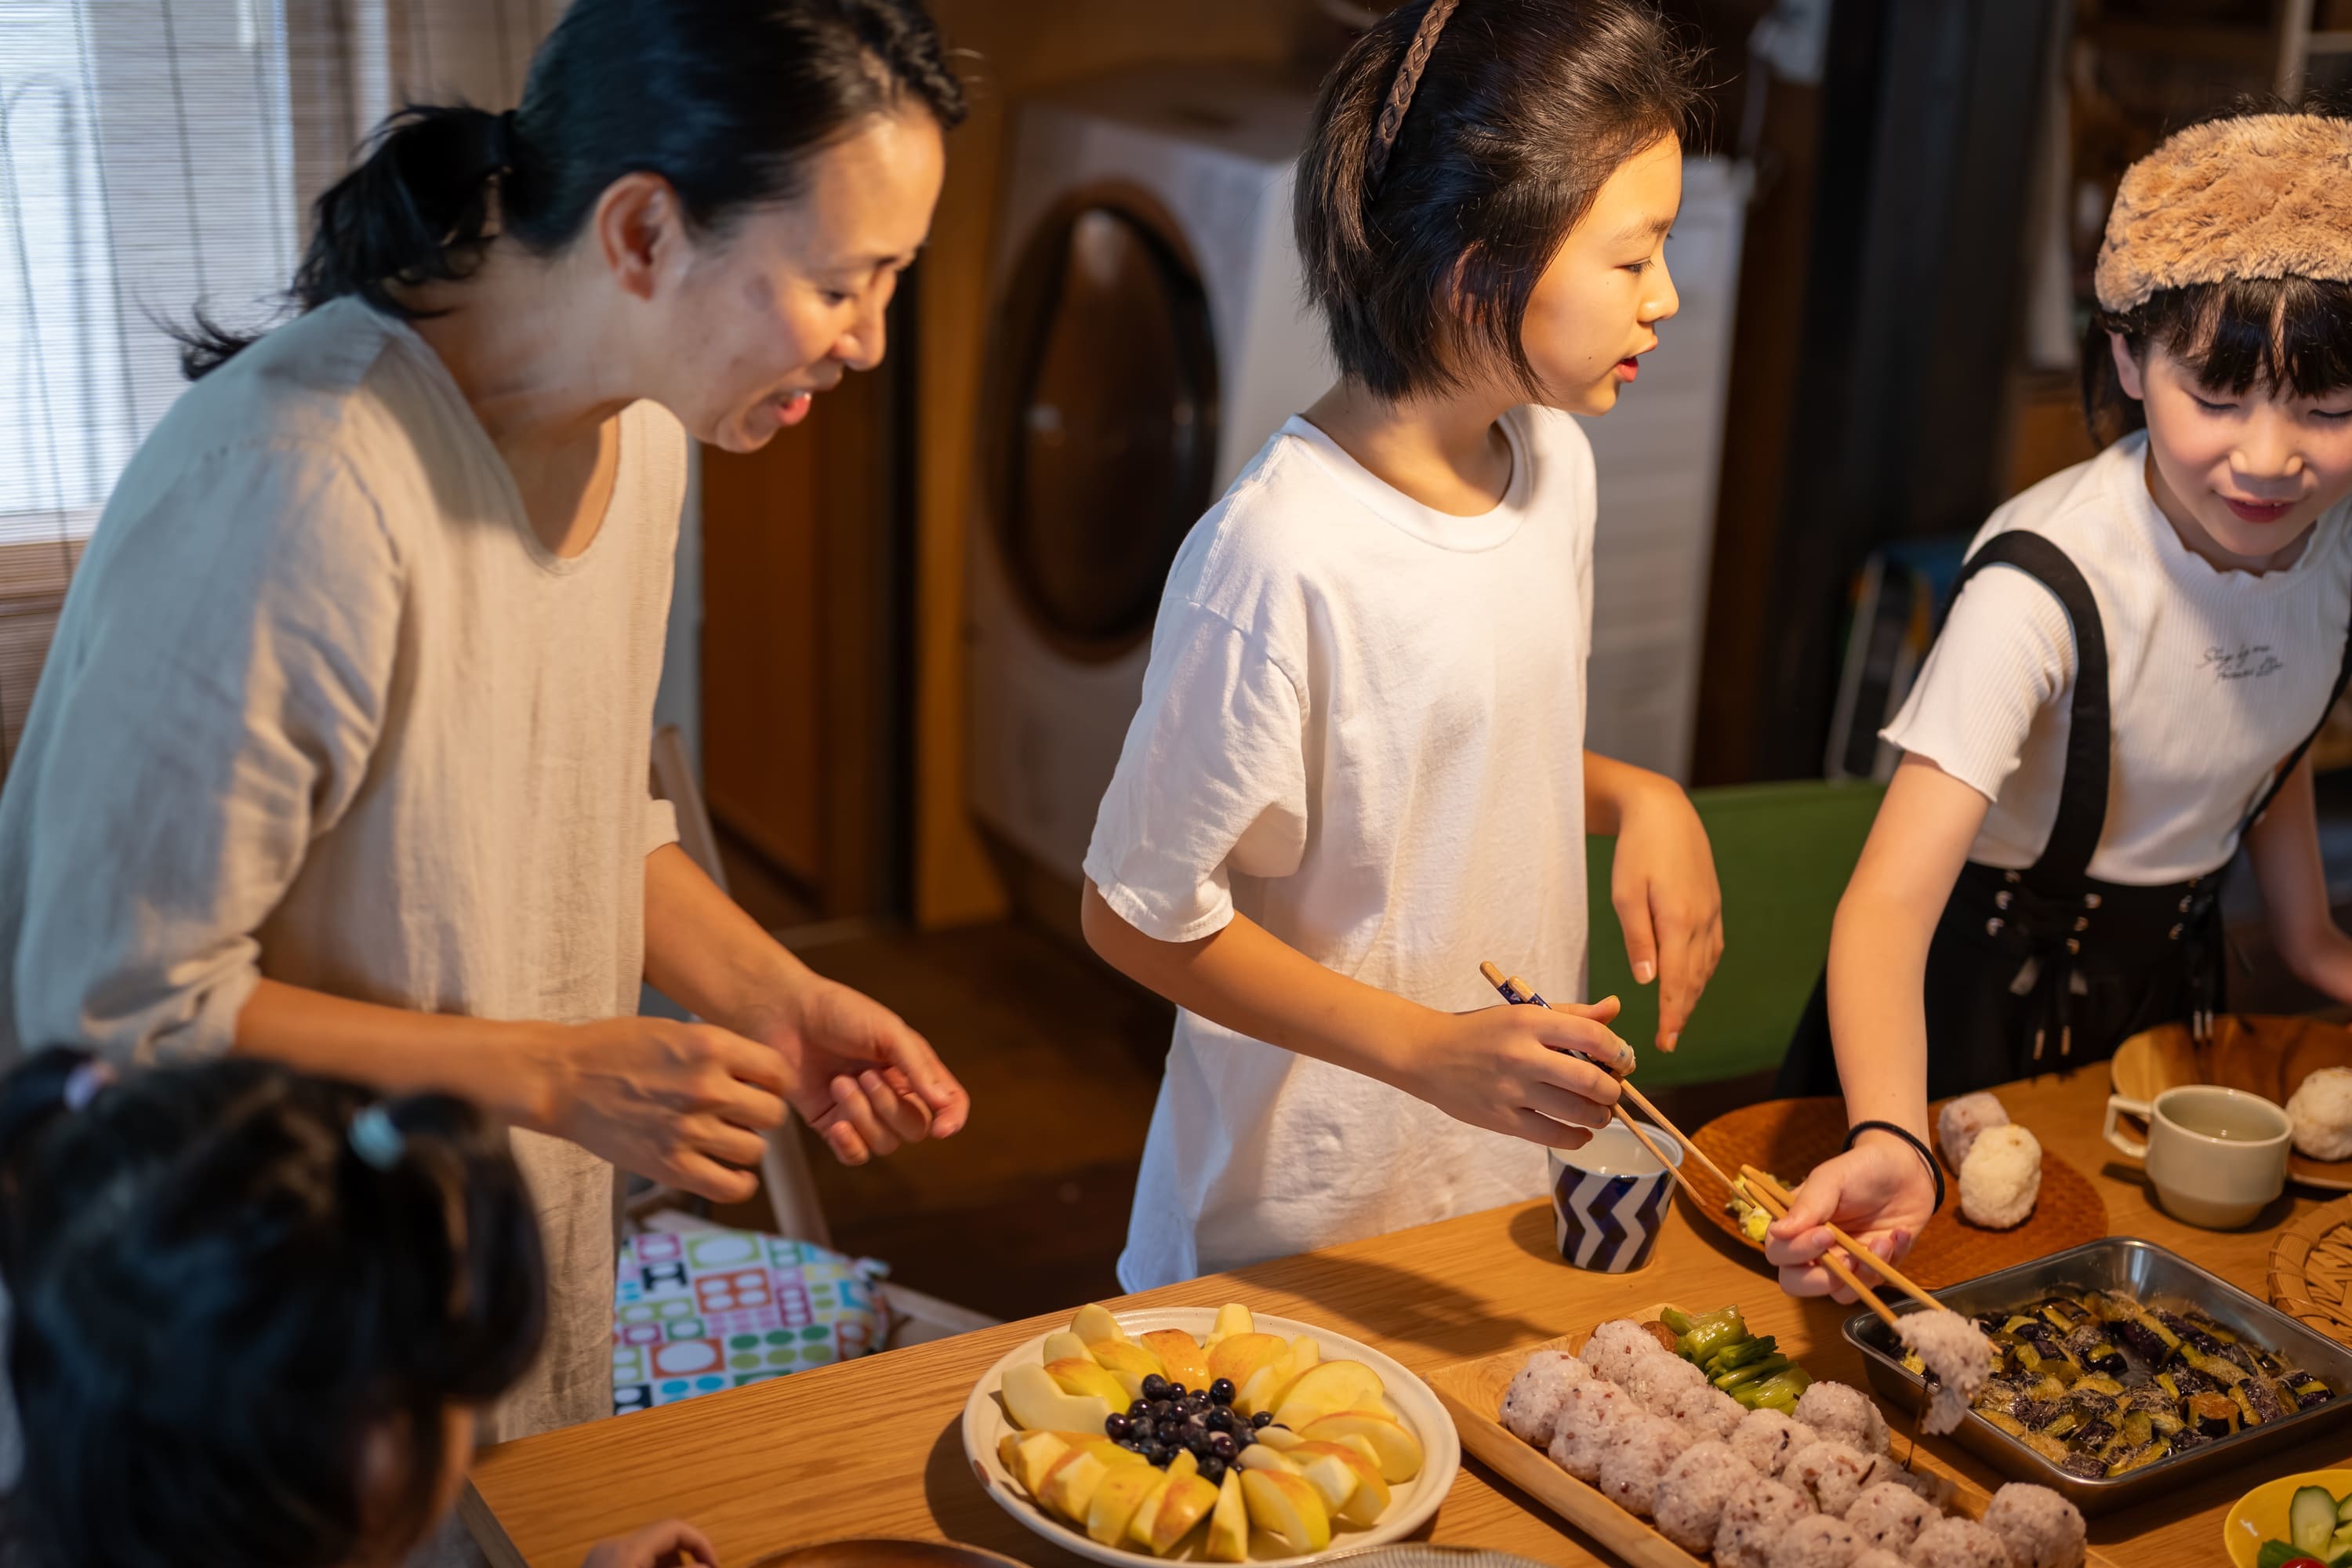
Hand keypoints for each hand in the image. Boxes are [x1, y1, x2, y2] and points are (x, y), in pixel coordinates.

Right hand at [540, 1017, 786, 1203]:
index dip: (773, 1082)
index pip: (779, 1073)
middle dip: (761, 1115)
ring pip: (755, 1151)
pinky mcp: (670, 1166)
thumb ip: (721, 1051)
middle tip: (741, 1115)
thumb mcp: (676, 1030)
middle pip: (773, 1115)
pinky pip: (731, 1187)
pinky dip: (738, 1183)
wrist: (563, 1079)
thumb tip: (761, 1077)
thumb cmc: (616, 1049)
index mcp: (711, 1047)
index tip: (760, 1087)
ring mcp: (689, 1130)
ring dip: (745, 1147)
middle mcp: (706, 1088)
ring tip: (725, 1139)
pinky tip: (729, 1172)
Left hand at [581, 1520, 717, 1567]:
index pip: (674, 1529)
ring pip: (647, 1554)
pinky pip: (631, 1564)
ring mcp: (599, 1559)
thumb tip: (706, 1566)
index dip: (700, 1544)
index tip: (713, 1567)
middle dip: (683, 1563)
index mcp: (627, 1551)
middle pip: (661, 1542)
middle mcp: (611, 1548)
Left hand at [751, 977, 969, 1164]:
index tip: (941, 1129)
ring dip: (863, 1116)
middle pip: (914, 1128)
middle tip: (863, 1076)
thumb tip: (944, 1104)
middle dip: (890, 1107)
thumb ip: (918, 1066)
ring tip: (838, 1083)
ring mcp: (864, 1113)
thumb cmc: (840, 1012)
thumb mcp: (887, 1030)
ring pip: (884, 1143)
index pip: (950, 1102)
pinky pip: (855, 1156)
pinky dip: (850, 1145)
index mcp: (914, 1068)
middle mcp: (894, 1094)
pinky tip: (837, 1125)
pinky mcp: (833, 1126)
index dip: (952, 1119)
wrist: (787, 1015)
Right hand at [1391, 1001, 1631, 1147]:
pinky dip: (1577, 1137)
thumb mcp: (1523, 1013)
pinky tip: (1582, 1132)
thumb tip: (1615, 1008)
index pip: (1592, 1035)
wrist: (1427, 1054)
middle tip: (1613, 1090)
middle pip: (1590, 1079)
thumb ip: (1571, 1014)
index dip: (1619, 1051)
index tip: (1623, 1059)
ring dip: (1600, 1115)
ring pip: (1576, 1111)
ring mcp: (1511, 1090)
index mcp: (1530, 1022)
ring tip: (1600, 1112)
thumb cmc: (1481, 1031)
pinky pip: (1553, 1136)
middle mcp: (1522, 1055)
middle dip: (1613, 1089)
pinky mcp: (1501, 1119)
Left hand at [1610, 778, 1722, 1051]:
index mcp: (1680, 921)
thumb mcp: (1625, 893)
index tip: (1665, 1042)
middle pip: (1695, 979)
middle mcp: (1702, 921)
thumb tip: (1647, 981)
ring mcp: (1712, 913)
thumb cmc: (1636, 850)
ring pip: (1706, 966)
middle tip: (1669, 1041)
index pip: (1678, 981)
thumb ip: (1638, 938)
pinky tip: (1693, 980)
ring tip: (1677, 1018)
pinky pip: (1712, 948)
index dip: (1671, 1015)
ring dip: (1693, 994)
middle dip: (1682, 1013)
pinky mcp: (1712, 904)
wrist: (1664, 811)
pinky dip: (1702, 971)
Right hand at [1762, 1132, 1936, 1300]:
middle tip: (1848, 1259)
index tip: (1826, 1234)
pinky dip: (1888, 1262)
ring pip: (1838, 1293)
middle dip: (1821, 1280)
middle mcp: (1814, 1248)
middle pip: (1796, 1283)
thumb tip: (1777, 1231)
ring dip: (1862, 1274)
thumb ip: (1807, 1205)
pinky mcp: (1872, 1269)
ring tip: (1883, 1242)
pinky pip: (1873, 1284)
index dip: (1796, 1251)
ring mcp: (1844, 1262)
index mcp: (1796, 1223)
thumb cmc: (1862, 1168)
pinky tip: (1898, 1235)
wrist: (1907, 1169)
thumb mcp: (1832, 1179)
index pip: (1778, 1251)